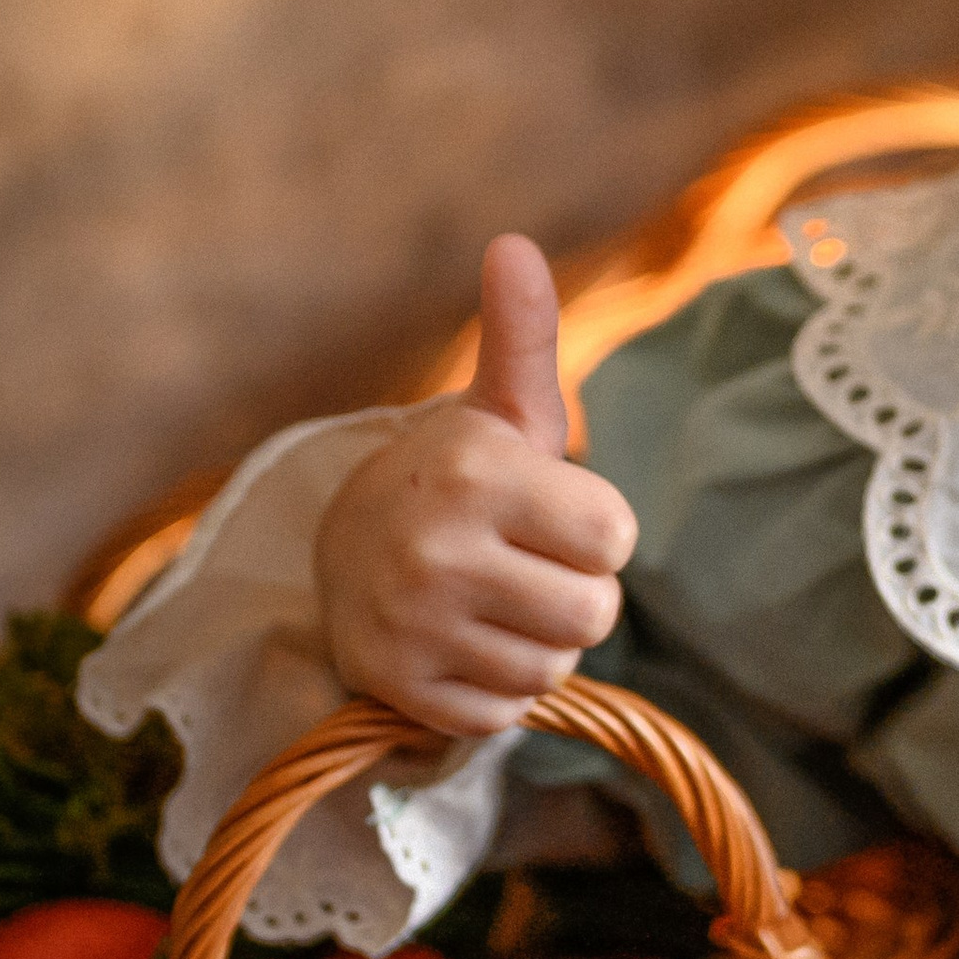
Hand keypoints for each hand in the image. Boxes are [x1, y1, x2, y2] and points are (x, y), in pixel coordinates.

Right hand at [313, 234, 638, 736]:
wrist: (343, 547)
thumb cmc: (457, 478)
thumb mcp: (498, 409)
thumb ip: (523, 335)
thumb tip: (513, 244)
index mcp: (475, 474)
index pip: (615, 539)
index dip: (597, 531)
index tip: (552, 515)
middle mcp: (436, 551)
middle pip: (594, 615)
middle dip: (575, 594)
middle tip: (525, 564)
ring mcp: (411, 626)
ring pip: (553, 669)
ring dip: (540, 643)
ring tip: (494, 601)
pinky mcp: (398, 689)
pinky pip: (506, 714)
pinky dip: (496, 686)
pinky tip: (462, 642)